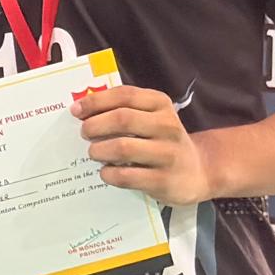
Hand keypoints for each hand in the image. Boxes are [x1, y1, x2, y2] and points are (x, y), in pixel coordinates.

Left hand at [76, 82, 215, 204]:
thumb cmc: (162, 141)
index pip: (125, 95)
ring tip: (93, 153)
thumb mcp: (151, 117)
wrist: (197, 171)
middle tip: (84, 133)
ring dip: (99, 150)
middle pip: (122, 119)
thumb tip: (82, 109)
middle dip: (95, 125)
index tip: (76, 110)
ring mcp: (167, 153)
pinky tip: (105, 172)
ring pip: (123, 148)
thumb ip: (123, 109)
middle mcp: (167, 126)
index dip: (96, 101)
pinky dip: (109, 173)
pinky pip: (127, 176)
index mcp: (160, 104)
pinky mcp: (164, 180)